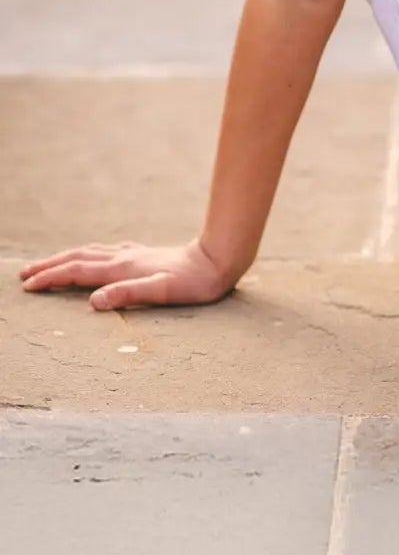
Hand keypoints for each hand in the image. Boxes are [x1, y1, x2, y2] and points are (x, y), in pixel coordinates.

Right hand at [18, 237, 237, 310]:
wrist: (218, 260)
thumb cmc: (193, 282)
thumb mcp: (161, 292)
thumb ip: (127, 294)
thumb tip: (93, 302)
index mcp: (123, 268)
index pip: (77, 272)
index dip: (51, 278)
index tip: (27, 286)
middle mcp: (125, 258)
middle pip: (78, 258)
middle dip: (50, 266)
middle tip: (25, 274)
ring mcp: (135, 254)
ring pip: (92, 253)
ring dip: (67, 258)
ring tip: (50, 264)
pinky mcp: (146, 255)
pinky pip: (109, 252)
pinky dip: (92, 254)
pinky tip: (98, 256)